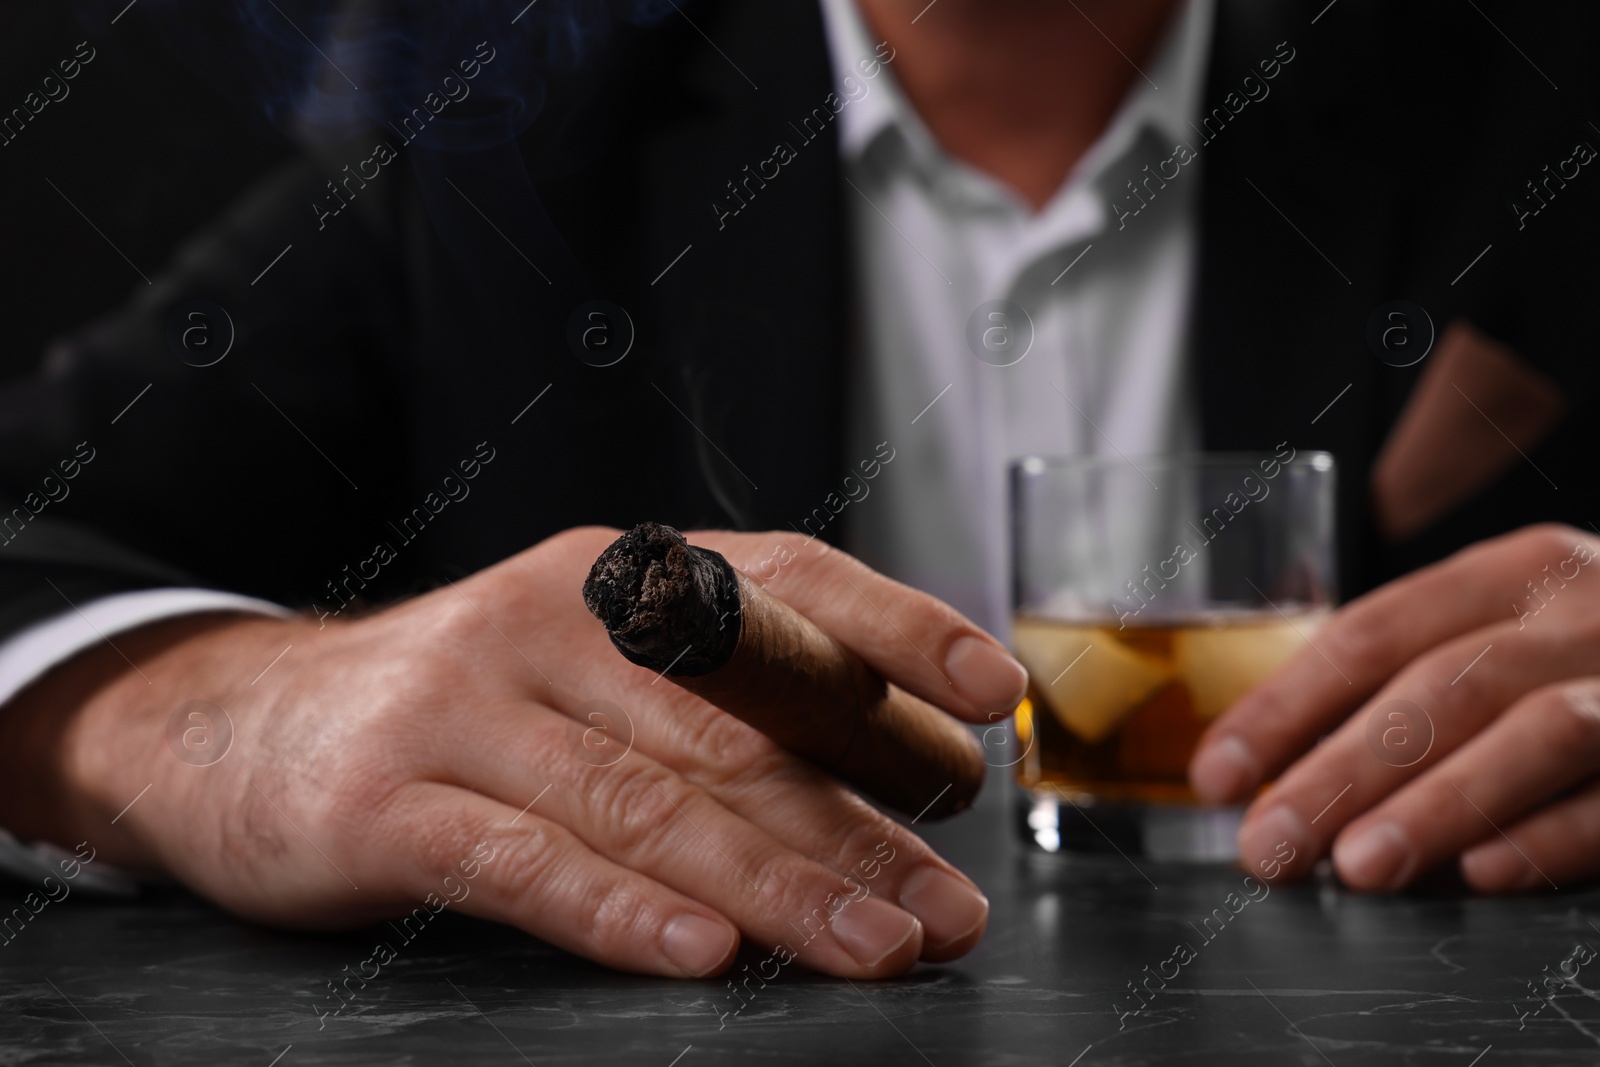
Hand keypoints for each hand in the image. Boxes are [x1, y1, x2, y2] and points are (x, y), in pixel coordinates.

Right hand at [0, 528, 1025, 977]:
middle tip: (949, 903)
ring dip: (773, 882)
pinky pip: (521, 859)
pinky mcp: (386, 800)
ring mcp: (466, 703)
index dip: (895, 630)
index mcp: (622, 577)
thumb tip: (891, 781)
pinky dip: (618, 910)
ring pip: (646, 798)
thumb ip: (718, 701)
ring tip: (874, 944)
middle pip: (732, 724)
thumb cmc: (468, 704)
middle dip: (857, 818)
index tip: (993, 698)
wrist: (242, 720)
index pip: (784, 581)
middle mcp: (552, 618)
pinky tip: (704, 954)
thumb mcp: (594, 664)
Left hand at [1188, 523, 1599, 891]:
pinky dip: (1552, 832)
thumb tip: (1278, 770)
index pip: (1371, 632)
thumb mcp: (1511, 630)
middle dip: (1340, 770)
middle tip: (1268, 846)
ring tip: (1357, 867)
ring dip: (1436, 802)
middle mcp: (1580, 608)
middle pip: (1437, 685)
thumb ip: (1413, 680)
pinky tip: (1485, 873)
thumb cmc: (1596, 651)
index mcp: (1512, 572)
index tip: (1218, 775)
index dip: (1285, 705)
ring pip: (1531, 730)